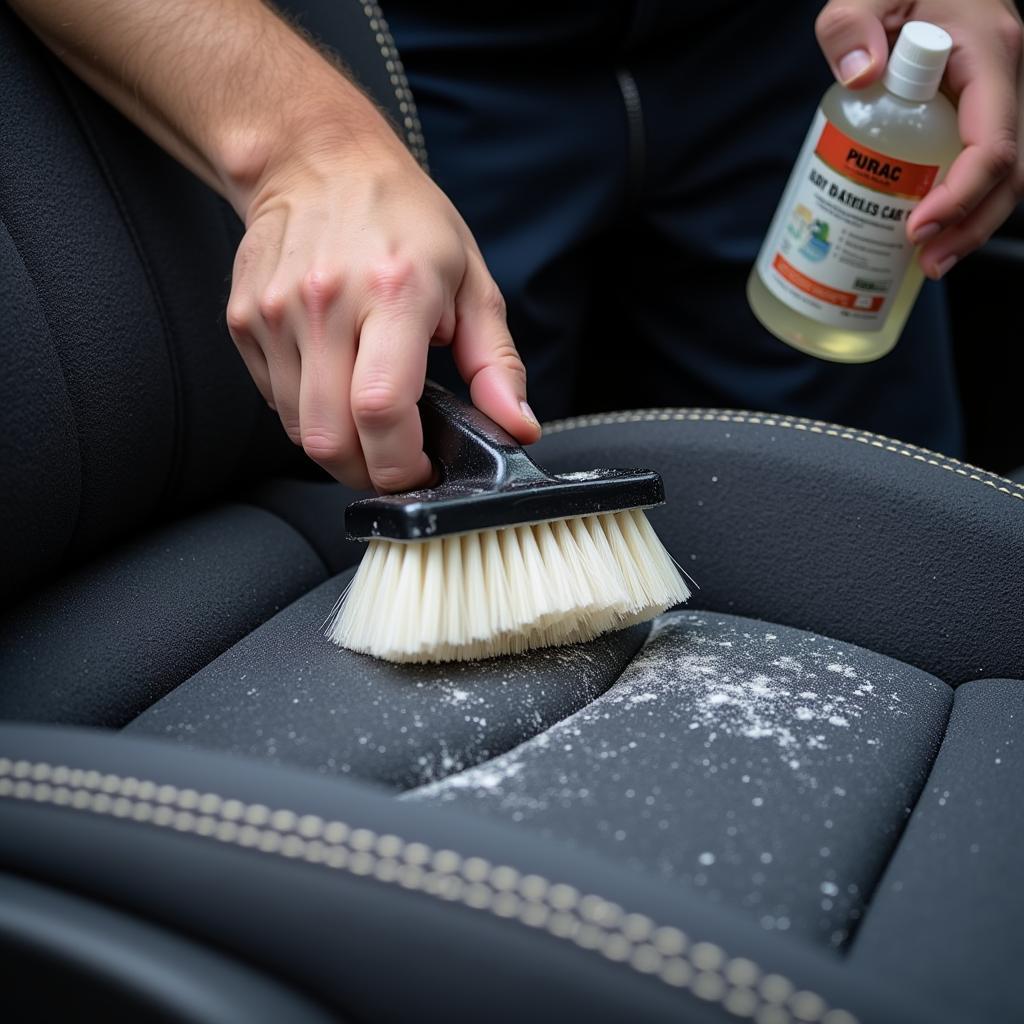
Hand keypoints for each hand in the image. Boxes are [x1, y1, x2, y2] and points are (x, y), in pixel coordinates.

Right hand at [226, 132, 539, 491]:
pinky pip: (274, 402)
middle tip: (395, 464)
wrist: (316, 158)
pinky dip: (307, 414)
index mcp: (394, 293)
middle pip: (331, 438)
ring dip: (338, 446)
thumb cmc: (404, 218)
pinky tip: (334, 383)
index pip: (383, 411)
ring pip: (299, 430)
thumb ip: (496, 364)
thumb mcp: (471, 282)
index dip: (403, 466)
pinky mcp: (242, 321)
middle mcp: (326, 303)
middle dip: (368, 474)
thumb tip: (518, 426)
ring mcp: (274, 313)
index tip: (423, 473)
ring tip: (367, 420)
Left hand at [815, 0, 1023, 277]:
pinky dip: (962, 205)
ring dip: (971, 226)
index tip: (917, 227)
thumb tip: (860, 77)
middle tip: (927, 265)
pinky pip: (982, 165)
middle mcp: (1005, 80)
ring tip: (927, 264)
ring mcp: (997, 99)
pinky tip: (926, 232)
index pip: (991, 141)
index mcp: (988, 54)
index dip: (961, 193)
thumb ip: (850, 25)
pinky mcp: (977, 113)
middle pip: (1009, 172)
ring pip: (1003, 176)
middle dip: (972, 227)